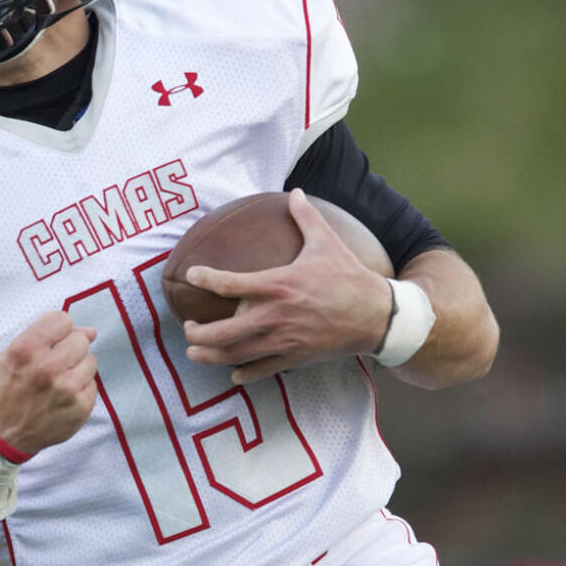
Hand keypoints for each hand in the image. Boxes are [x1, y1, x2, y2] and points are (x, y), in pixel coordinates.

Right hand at [0, 311, 97, 455]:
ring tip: (59, 381)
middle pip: (81, 339)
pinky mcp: (81, 408)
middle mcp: (48, 367)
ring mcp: (67, 390)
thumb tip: (90, 331)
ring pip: (91, 361)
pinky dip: (81, 388)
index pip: (62, 320)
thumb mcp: (12, 355)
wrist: (3, 434)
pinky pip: (93, 384)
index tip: (50, 343)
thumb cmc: (8, 390)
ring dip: (78, 368)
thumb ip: (48, 336)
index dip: (57, 330)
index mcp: (26, 349)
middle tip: (55, 364)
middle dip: (70, 348)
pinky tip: (64, 397)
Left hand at [181, 188, 390, 384]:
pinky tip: (233, 374)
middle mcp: (275, 316)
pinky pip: (262, 371)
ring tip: (194, 352)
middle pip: (223, 331)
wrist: (378, 316)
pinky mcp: (295, 358)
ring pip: (236, 354)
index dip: (205, 279)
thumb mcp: (327, 243)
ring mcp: (283, 341)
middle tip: (187, 327)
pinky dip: (244, 374)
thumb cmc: (349, 277)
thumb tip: (295, 191)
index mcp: (278, 285)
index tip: (191, 274)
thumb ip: (306, 217)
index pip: (230, 284)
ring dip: (210, 355)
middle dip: (199, 332)